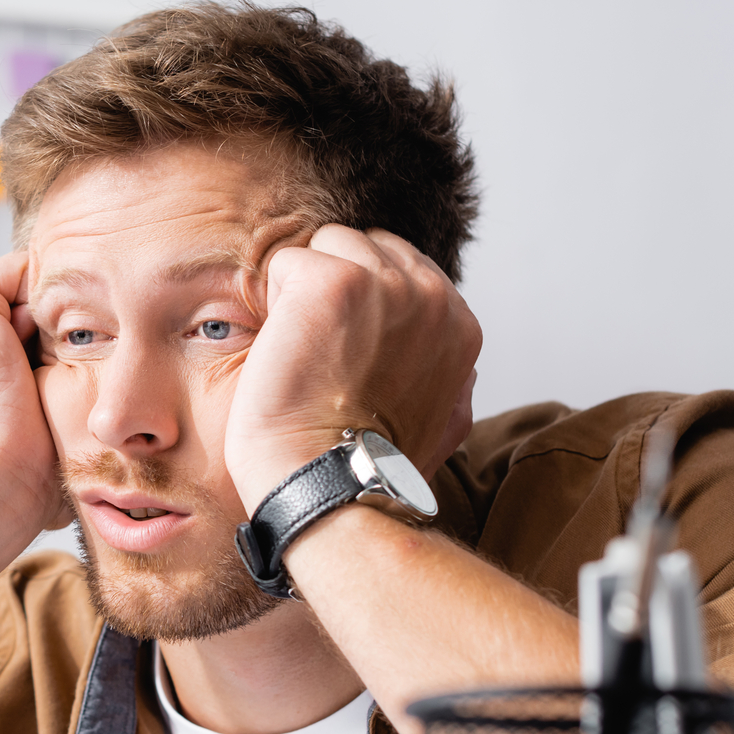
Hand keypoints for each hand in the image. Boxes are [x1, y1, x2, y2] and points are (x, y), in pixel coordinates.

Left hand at [224, 226, 480, 512]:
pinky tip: (284, 351)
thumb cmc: (371, 468)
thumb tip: (462, 373)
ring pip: (325, 246)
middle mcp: (432, 295)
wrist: (333, 487)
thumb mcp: (442, 422)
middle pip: (361, 246)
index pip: (398, 265)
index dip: (358, 304)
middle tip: (319, 356)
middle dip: (331, 290)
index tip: (345, 354)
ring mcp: (385, 283)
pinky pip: (286, 261)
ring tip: (302, 355)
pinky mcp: (333, 282)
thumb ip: (452, 380)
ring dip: (299, 294)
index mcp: (459, 323)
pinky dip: (271, 303)